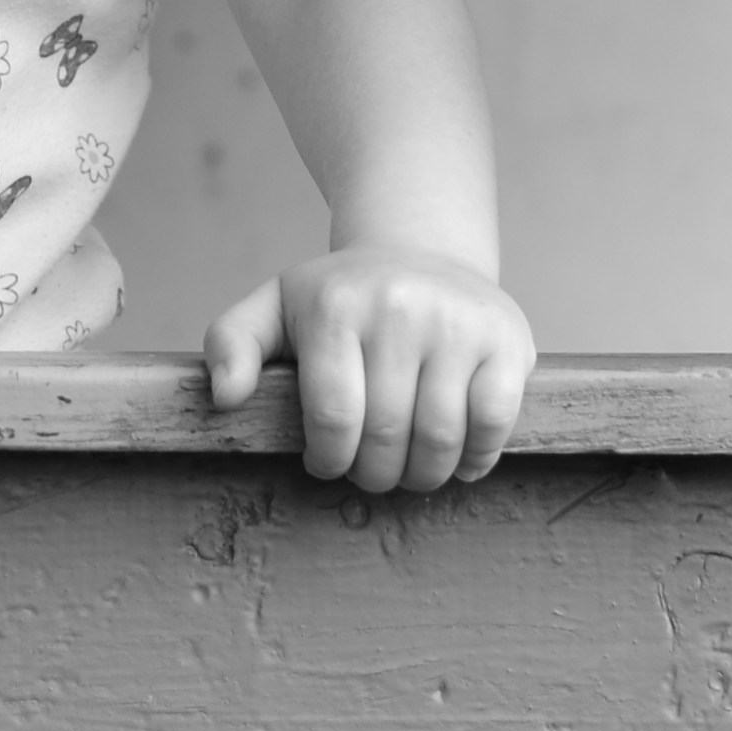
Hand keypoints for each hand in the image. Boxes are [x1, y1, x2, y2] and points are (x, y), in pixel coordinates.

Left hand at [204, 245, 534, 491]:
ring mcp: (458, 322)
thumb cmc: (341, 299)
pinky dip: (475, 458)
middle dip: (372, 475)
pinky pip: (493, 423)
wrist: (421, 253)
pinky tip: (457, 457)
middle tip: (369, 473)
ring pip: (440, 439)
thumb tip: (223, 397)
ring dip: (422, 476)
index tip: (327, 462)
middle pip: (385, 436)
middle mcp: (400, 307)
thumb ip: (232, 345)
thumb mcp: (275, 308)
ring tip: (408, 470)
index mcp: (336, 304)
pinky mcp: (508, 340)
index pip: (331, 418)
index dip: (328, 460)